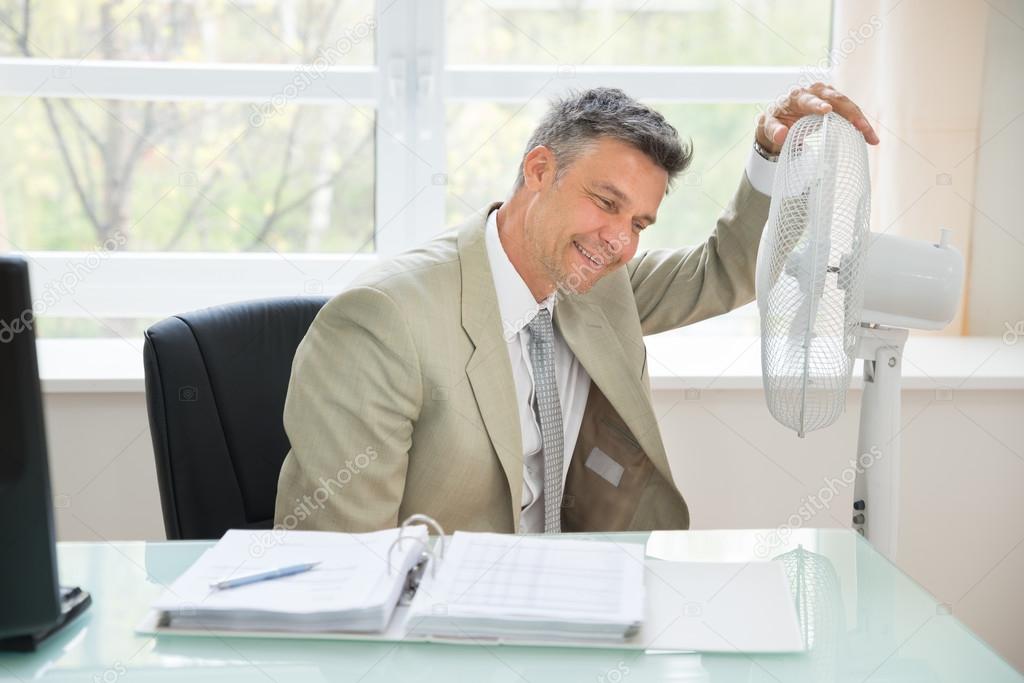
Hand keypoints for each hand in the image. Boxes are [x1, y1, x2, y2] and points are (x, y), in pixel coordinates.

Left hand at [756, 82, 879, 154]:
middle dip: (850, 113)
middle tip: (861, 127)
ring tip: (871, 137)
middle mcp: (816, 92)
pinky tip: (871, 138)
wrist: (781, 118)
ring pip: (848, 105)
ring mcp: (829, 96)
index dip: (817, 104)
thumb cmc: (775, 122)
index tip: (826, 110)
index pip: (809, 99)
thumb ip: (773, 130)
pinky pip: (851, 113)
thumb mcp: (768, 127)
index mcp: (798, 96)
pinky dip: (861, 125)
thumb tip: (781, 135)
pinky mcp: (837, 104)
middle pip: (836, 100)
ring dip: (861, 120)